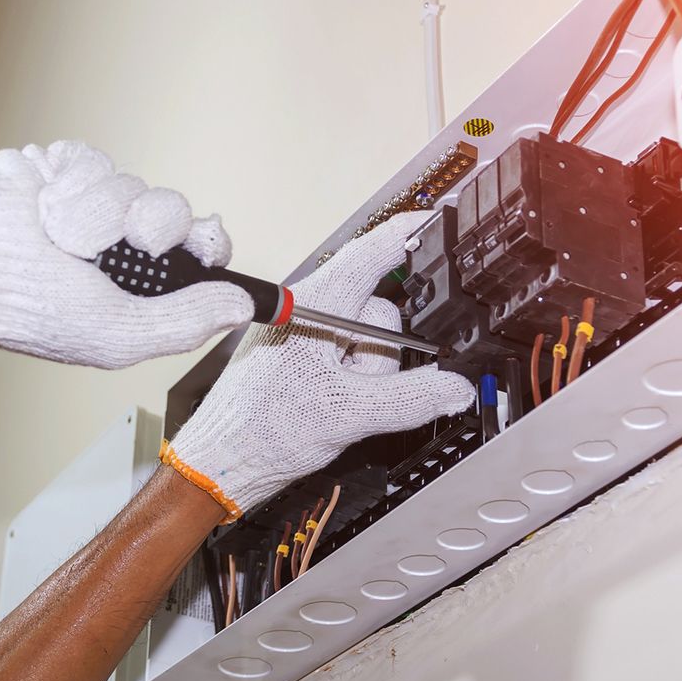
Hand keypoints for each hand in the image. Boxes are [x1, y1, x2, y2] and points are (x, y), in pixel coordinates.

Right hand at [0, 141, 253, 367]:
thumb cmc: (31, 306)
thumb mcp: (119, 333)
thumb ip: (184, 320)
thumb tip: (239, 307)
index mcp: (139, 290)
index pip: (200, 254)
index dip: (206, 243)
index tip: (199, 243)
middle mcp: (120, 249)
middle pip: (172, 212)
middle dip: (144, 226)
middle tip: (110, 246)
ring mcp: (91, 207)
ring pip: (130, 184)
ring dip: (94, 212)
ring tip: (60, 236)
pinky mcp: (63, 172)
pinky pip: (90, 160)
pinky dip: (66, 183)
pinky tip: (43, 206)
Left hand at [162, 211, 475, 520]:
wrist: (226, 461)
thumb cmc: (262, 428)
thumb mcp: (349, 413)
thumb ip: (410, 397)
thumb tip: (455, 388)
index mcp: (316, 303)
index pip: (373, 252)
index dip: (411, 234)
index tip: (443, 219)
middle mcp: (311, 309)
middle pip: (381, 309)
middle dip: (383, 351)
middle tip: (360, 388)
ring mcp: (308, 333)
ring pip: (370, 340)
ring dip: (369, 372)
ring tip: (337, 401)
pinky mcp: (306, 356)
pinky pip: (351, 358)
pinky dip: (356, 381)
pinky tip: (332, 403)